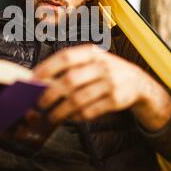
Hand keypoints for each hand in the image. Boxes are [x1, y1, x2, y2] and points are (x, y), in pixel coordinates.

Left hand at [33, 44, 170, 130]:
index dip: (47, 68)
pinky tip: (70, 117)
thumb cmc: (105, 70)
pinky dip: (77, 117)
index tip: (33, 80)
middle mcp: (101, 66)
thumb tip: (39, 79)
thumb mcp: (92, 60)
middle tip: (39, 103)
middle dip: (50, 94)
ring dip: (60, 110)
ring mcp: (110, 83)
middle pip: (70, 80)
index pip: (65, 57)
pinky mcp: (116, 100)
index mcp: (92, 53)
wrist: (137, 81)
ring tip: (51, 116)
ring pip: (78, 99)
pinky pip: (90, 111)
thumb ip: (69, 67)